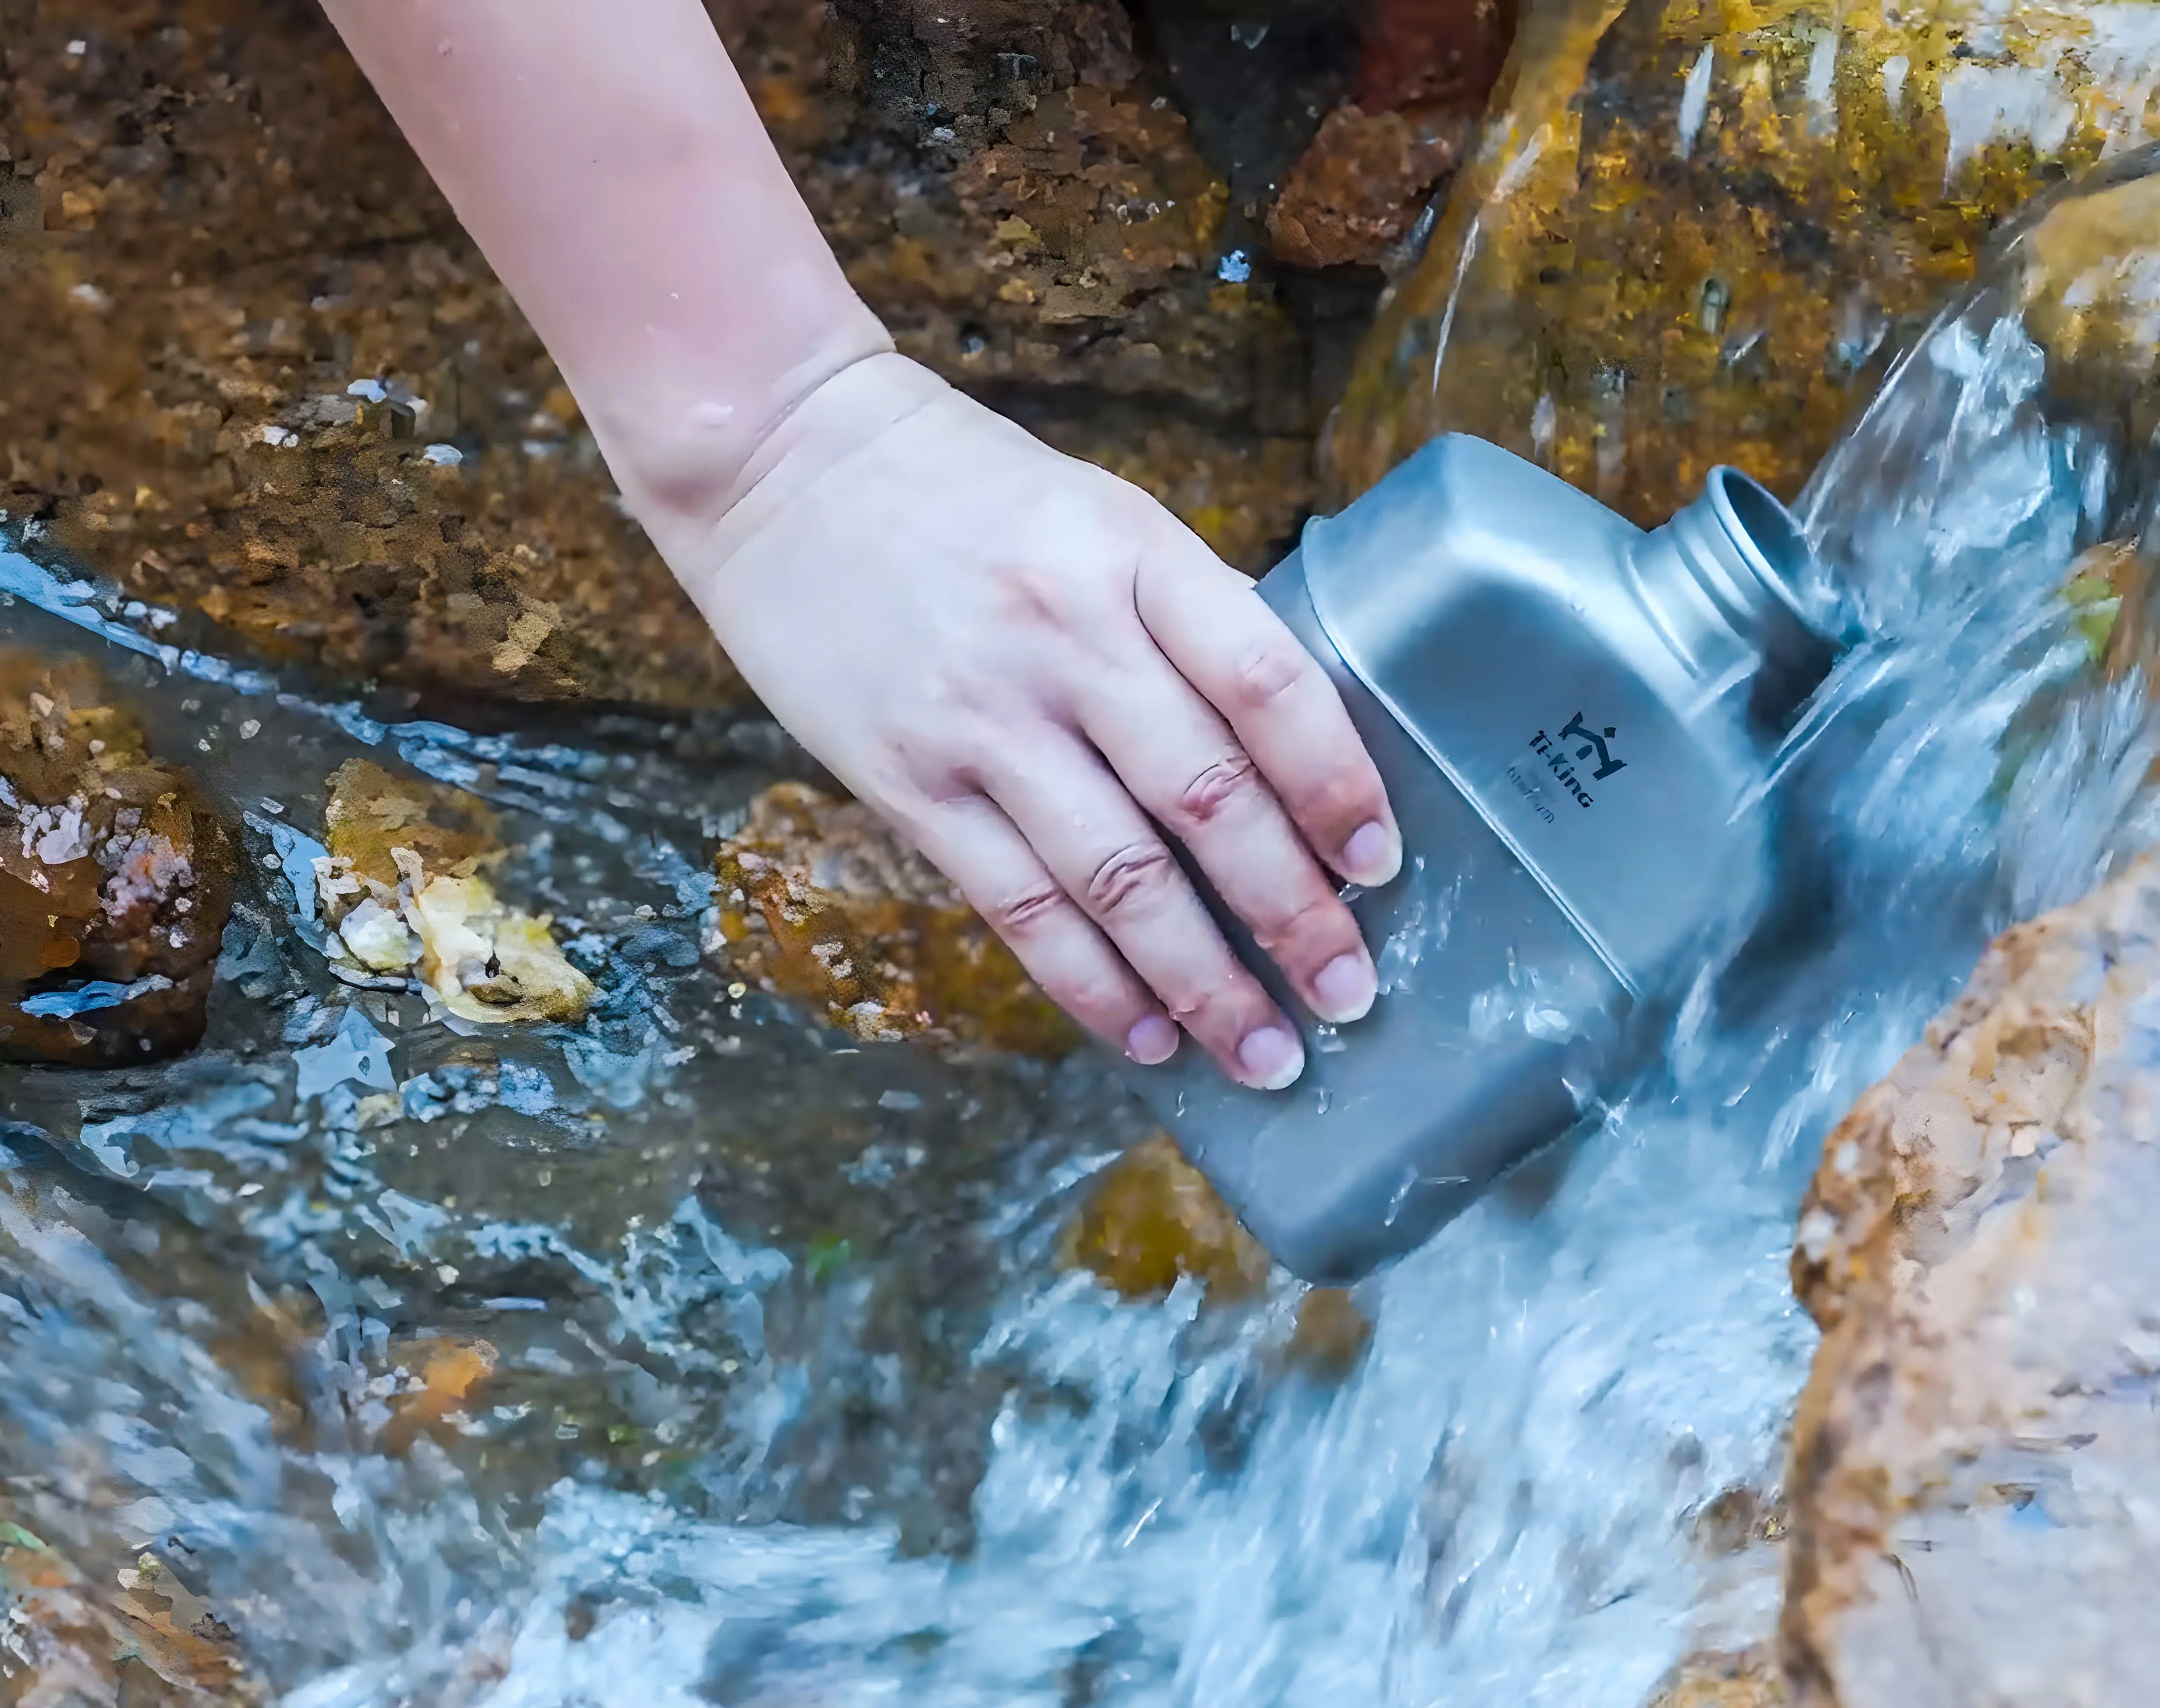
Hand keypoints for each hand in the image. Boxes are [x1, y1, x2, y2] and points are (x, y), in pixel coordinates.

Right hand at [667, 353, 1400, 1087]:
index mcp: (1134, 558)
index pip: (1266, 682)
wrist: (777, 457)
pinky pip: (1018, 907)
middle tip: (1351, 994)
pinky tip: (1152, 1038)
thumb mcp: (1102, 517)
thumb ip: (1187, 622)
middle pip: (1205, 800)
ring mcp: (982, 719)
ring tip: (1268, 1056)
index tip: (1382, 865)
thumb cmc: (965, 491)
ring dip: (1206, 983)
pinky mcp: (907, 782)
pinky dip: (1094, 986)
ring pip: (1118, 878)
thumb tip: (1295, 756)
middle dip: (1293, 914)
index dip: (1336, 782)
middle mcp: (1064, 640)